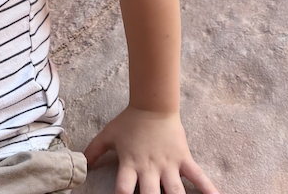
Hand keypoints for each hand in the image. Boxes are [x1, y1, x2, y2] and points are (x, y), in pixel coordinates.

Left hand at [84, 107, 218, 193]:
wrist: (154, 103)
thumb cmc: (130, 121)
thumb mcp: (108, 135)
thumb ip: (94, 150)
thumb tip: (80, 164)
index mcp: (130, 165)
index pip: (123, 190)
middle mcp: (149, 169)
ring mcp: (168, 166)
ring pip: (175, 192)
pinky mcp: (183, 159)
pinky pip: (198, 177)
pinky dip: (207, 188)